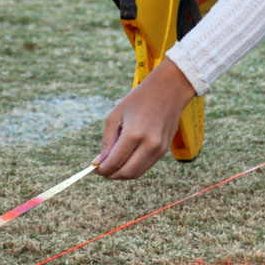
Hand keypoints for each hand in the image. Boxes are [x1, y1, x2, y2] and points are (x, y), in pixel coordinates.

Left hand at [94, 58, 195, 178]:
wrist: (170, 90)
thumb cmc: (139, 99)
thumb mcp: (116, 115)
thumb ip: (107, 141)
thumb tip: (99, 162)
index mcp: (134, 134)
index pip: (114, 162)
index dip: (102, 169)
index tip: (95, 168)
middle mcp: (149, 144)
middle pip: (126, 173)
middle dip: (110, 175)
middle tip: (102, 169)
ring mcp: (159, 149)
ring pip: (136, 173)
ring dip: (122, 174)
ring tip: (113, 164)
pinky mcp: (164, 150)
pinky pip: (145, 166)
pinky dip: (133, 168)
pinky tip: (126, 159)